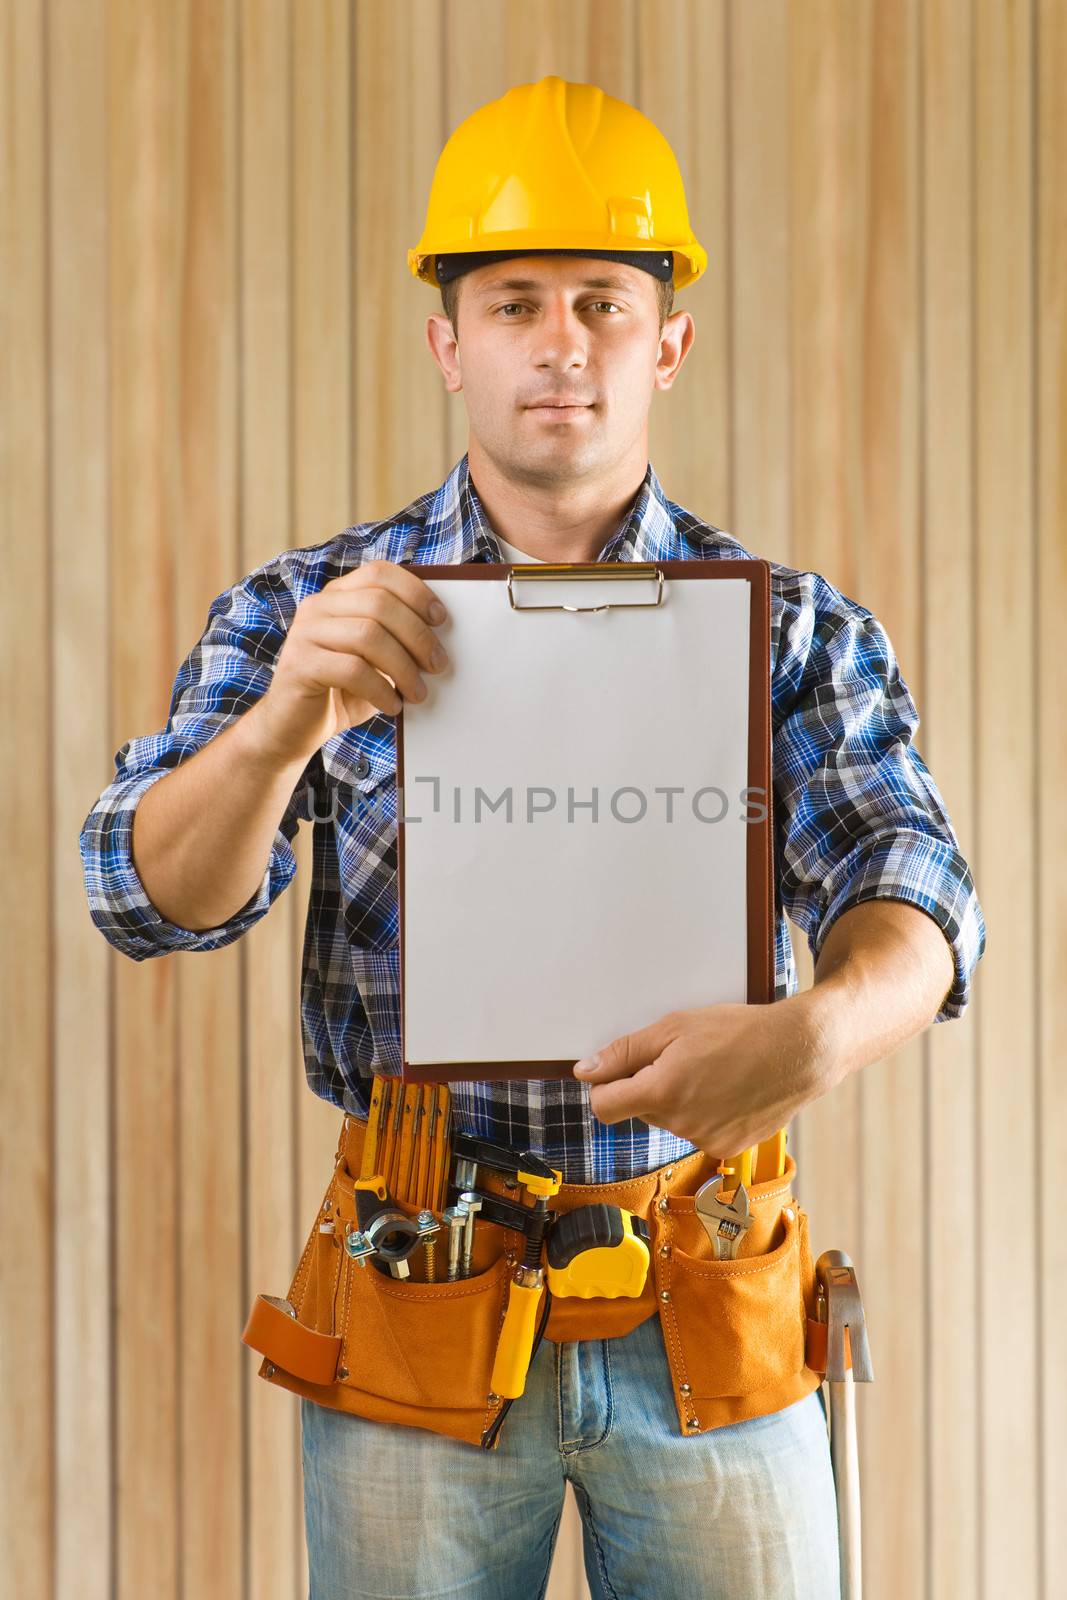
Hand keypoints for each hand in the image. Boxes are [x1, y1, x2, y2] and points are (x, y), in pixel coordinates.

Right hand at [251, 559, 450, 767]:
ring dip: (403, 667)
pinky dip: (381, 690)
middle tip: (438, 665)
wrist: (293, 728)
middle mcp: (318, 606)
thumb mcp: (374, 661)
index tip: (441, 619)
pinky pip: (351, 669)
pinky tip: (393, 706)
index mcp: (338, 596)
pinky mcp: (299, 664)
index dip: (415, 591)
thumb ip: (396, 640)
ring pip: (368, 635)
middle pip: (379, 604)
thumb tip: (441, 638)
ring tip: (418, 693)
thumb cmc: (343, 692)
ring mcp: (304, 632)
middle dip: (417, 635)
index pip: (379, 573)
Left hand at [571, 993, 838, 1154]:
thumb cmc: (739, 1031)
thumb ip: (625, 1053)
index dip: (607, 1085)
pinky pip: (697, 1131)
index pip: (604, 1106)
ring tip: (712, 1071)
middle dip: (649, 1086)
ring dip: (678, 1099)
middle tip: (682, 1057)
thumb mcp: (674, 1027)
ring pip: (669, 1120)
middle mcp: (680, 1123)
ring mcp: (704, 1140)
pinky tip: (727, 1090)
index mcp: (661, 1092)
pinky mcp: (726, 1148)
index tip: (621, 1070)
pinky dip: (704, 1113)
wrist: (799, 1052)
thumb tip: (585, 1071)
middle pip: (639, 1110)